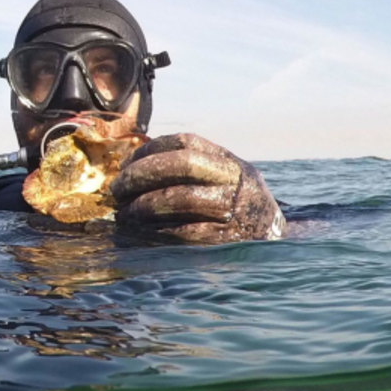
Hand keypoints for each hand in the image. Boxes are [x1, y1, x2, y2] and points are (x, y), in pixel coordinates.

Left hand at [110, 133, 285, 242]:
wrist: (273, 246)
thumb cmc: (235, 212)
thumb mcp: (225, 183)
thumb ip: (192, 173)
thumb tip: (133, 167)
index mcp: (232, 164)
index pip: (186, 143)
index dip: (150, 150)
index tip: (126, 164)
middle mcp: (236, 183)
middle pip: (183, 164)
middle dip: (142, 174)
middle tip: (116, 189)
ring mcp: (234, 212)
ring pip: (181, 197)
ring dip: (143, 204)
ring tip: (124, 213)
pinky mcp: (225, 242)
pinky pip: (183, 232)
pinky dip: (155, 230)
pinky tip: (138, 232)